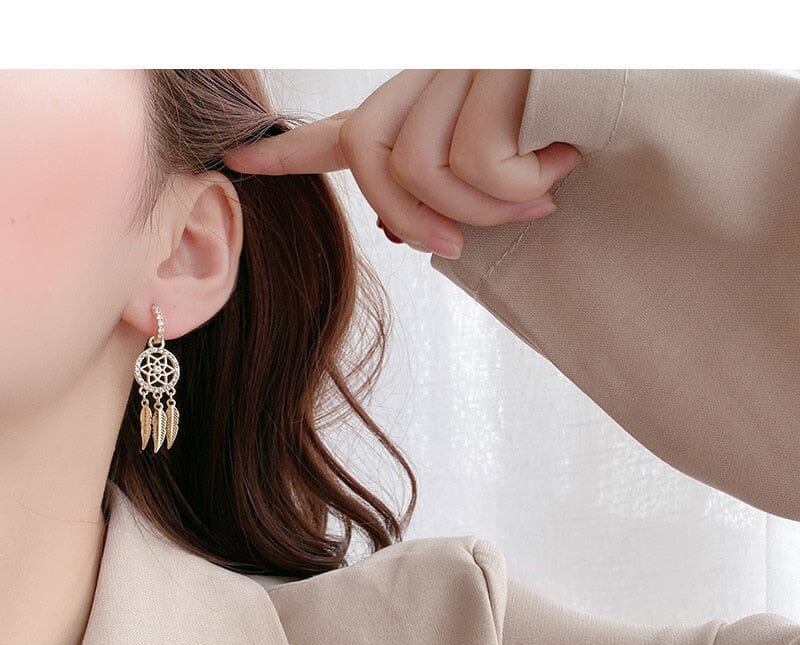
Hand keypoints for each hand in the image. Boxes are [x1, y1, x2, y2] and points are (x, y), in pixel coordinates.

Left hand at [222, 70, 581, 259]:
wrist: (655, 97)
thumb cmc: (583, 144)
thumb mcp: (506, 182)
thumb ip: (446, 200)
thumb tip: (390, 229)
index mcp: (431, 103)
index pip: (347, 127)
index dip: (289, 151)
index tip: (234, 159)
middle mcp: (439, 72)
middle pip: (372, 155)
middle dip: (410, 220)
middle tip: (454, 250)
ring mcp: (468, 61)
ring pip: (425, 166)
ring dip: (481, 210)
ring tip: (538, 197)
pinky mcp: (504, 60)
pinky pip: (479, 158)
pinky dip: (519, 186)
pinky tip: (562, 162)